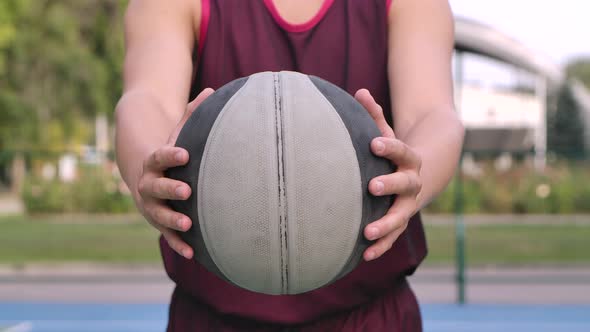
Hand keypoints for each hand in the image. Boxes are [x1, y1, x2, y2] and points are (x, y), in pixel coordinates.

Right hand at [136, 88, 214, 258]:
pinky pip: (167, 236)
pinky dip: (178, 245)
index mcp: (154, 161)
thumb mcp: (178, 133)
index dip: (170, 156)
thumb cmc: (171, 153)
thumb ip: (192, 115)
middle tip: (187, 191)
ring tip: (188, 225)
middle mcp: (148, 185)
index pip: (159, 157)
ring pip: (159, 215)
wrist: (146, 176)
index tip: (185, 154)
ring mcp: (152, 206)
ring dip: (172, 221)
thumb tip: (210, 89)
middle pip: (157, 187)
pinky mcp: (159, 223)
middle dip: (170, 189)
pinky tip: (193, 254)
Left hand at [354, 89, 422, 260]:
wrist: (417, 177)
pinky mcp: (399, 221)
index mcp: (409, 159)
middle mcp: (413, 183)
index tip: (373, 143)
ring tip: (367, 231)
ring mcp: (408, 204)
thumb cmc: (392, 154)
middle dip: (390, 184)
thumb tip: (359, 92)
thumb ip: (374, 116)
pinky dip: (381, 246)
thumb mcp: (386, 134)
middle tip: (372, 186)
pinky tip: (365, 255)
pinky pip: (393, 237)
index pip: (402, 151)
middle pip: (406, 184)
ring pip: (401, 216)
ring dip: (386, 224)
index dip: (390, 147)